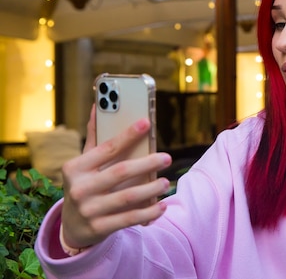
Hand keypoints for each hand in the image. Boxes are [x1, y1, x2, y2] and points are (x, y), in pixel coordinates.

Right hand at [60, 105, 171, 249]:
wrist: (72, 225)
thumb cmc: (84, 183)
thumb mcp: (84, 162)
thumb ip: (94, 136)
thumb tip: (99, 104)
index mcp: (75, 168)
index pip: (107, 148)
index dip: (128, 135)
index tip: (147, 123)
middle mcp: (79, 189)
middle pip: (120, 172)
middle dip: (147, 163)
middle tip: (167, 157)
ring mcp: (89, 210)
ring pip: (127, 197)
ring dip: (151, 189)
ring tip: (166, 182)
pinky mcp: (99, 228)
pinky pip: (129, 219)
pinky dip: (149, 212)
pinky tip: (162, 205)